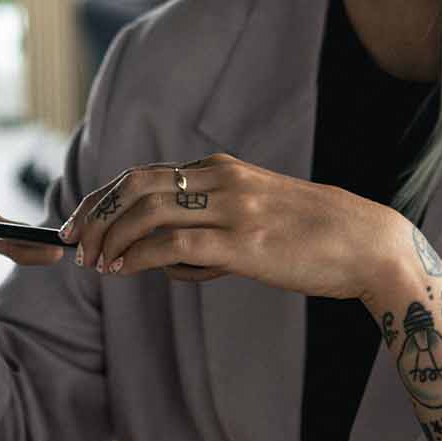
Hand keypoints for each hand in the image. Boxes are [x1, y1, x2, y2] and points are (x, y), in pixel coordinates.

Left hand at [60, 153, 407, 300]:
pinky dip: (141, 257)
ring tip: (97, 264)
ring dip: (112, 238)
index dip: (103, 198)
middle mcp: (223, 179)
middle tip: (74, 244)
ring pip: (149, 211)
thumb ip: (213, 227)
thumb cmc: (315, 237)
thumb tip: (169, 260)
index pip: (144, 175)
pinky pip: (176, 244)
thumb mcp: (258, 214)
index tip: (79, 222)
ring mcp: (234, 209)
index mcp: (223, 169)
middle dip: (95, 214)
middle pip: (136, 186)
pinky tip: (126, 271)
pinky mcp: (245, 243)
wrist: (367, 243)